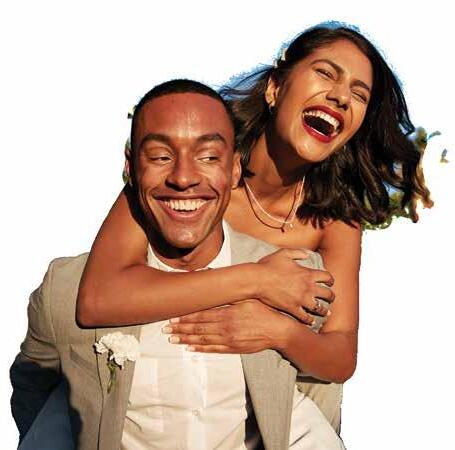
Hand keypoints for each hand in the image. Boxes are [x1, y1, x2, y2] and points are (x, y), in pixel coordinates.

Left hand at [161, 300, 292, 353]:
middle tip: (165, 329)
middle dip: (181, 328)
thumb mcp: (248, 297)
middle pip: (199, 327)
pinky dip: (201, 349)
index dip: (186, 316)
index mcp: (228, 312)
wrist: (278, 330)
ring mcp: (229, 339)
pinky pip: (214, 349)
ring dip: (186, 339)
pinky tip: (190, 348)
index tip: (172, 317)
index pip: (202, 314)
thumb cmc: (263, 310)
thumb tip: (215, 279)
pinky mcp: (234, 348)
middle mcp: (226, 326)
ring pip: (203, 339)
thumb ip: (230, 291)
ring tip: (173, 339)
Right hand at [256, 248, 334, 323]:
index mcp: (307, 274)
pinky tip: (310, 321)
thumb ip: (298, 252)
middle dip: (330, 296)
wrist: (258, 280)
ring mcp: (301, 299)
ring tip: (326, 312)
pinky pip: (305, 317)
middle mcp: (307, 287)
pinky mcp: (292, 308)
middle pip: (327, 294)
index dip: (330, 280)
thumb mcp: (284, 253)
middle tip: (330, 298)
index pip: (327, 277)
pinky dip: (309, 320)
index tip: (329, 282)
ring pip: (319, 308)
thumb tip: (308, 254)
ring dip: (324, 310)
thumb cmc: (269, 265)